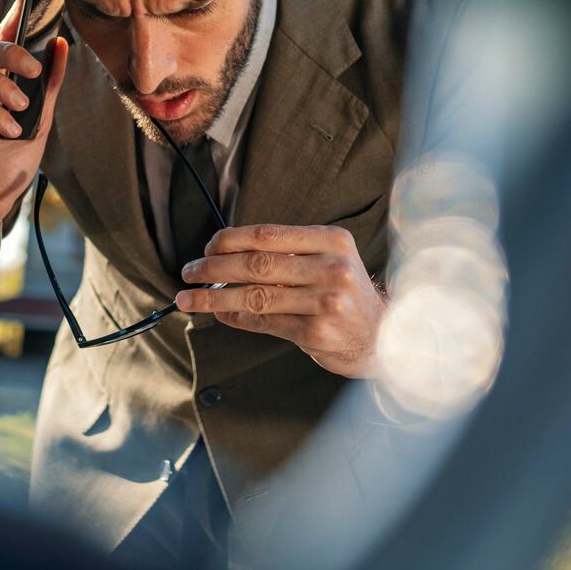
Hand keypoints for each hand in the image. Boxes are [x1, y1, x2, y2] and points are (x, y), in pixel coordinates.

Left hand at [175, 224, 383, 377]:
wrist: (381, 335)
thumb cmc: (343, 293)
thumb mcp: (326, 260)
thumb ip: (285, 255)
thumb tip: (222, 257)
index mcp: (331, 240)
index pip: (268, 234)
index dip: (229, 240)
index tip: (206, 248)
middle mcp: (332, 267)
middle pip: (257, 264)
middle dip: (214, 268)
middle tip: (189, 272)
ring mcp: (326, 301)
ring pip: (256, 295)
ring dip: (215, 298)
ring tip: (189, 299)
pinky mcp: (317, 331)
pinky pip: (264, 322)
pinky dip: (236, 317)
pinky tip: (220, 314)